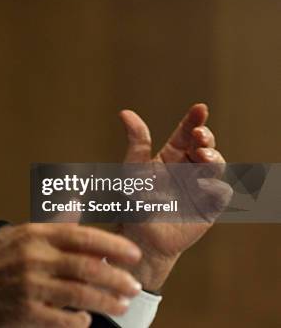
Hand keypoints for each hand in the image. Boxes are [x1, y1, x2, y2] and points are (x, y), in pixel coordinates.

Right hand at [0, 223, 142, 326]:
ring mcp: (29, 287)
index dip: (113, 245)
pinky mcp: (24, 313)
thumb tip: (78, 204)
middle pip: (88, 267)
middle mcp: (33, 258)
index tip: (132, 254)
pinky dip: (79, 320)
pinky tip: (86, 319)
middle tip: (134, 285)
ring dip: (106, 301)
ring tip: (120, 304)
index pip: (82, 236)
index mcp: (33, 234)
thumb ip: (51, 225)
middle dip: (117, 278)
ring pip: (81, 295)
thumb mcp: (16, 235)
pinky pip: (63, 320)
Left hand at [117, 103, 230, 290]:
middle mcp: (190, 168)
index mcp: (173, 156)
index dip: (194, 120)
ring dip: (213, 158)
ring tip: (201, 156)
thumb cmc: (134, 201)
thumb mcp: (133, 169)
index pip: (187, 133)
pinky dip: (216, 186)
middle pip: (205, 146)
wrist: (141, 235)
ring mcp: (201, 186)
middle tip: (199, 135)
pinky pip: (220, 193)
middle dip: (206, 138)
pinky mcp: (209, 207)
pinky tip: (204, 182)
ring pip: (216, 166)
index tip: (200, 108)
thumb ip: (136, 142)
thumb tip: (125, 112)